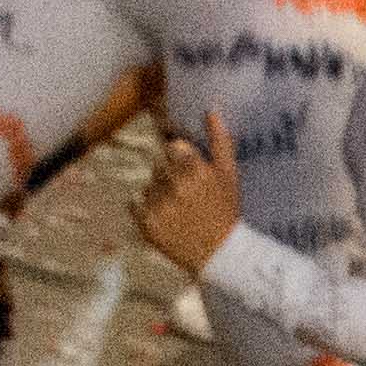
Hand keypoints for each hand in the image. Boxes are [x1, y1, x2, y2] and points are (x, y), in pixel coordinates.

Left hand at [130, 121, 241, 271]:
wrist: (220, 254)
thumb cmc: (226, 210)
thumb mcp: (229, 174)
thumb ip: (220, 141)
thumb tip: (210, 110)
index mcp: (195, 169)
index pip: (173, 147)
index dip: (181, 159)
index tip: (190, 173)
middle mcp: (175, 184)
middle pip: (160, 166)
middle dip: (171, 178)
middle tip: (187, 197)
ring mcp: (159, 204)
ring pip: (148, 185)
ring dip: (159, 194)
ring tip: (178, 211)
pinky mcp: (147, 223)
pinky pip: (136, 204)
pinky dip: (146, 211)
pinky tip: (165, 220)